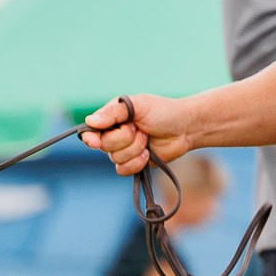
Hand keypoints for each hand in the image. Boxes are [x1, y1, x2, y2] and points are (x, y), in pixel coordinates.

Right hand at [79, 95, 195, 175]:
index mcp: (111, 119)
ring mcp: (122, 151)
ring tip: (147, 138)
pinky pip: (123, 170)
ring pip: (115, 158)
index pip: (90, 132)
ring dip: (135, 149)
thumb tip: (90, 121)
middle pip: (104, 146)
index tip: (96, 142)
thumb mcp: (138, 105)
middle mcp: (113, 135)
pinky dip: (137, 162)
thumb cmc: (163, 112)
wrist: (185, 129)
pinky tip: (148, 154)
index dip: (90, 138)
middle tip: (139, 129)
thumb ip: (113, 112)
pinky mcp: (132, 164)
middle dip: (124, 139)